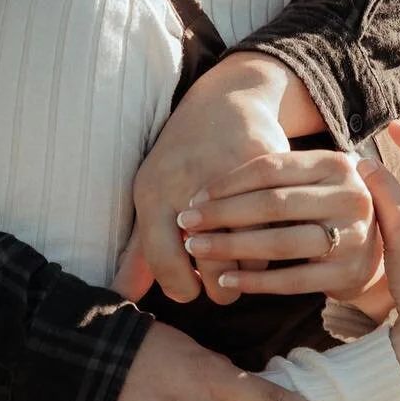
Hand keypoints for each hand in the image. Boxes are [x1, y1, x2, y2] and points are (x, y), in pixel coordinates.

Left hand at [116, 54, 320, 304]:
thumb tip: (123, 296)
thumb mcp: (151, 196)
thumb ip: (139, 251)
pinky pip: (276, 225)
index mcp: (152, 193)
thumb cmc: (180, 162)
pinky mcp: (264, 165)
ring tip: (244, 258)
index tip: (191, 290)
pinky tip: (264, 236)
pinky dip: (272, 240)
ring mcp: (229, 173)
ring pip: (252, 251)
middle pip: (213, 265)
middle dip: (220, 287)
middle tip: (222, 282)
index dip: (181, 289)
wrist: (223, 105)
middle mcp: (187, 183)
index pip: (166, 264)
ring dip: (250, 266)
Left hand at [175, 148, 381, 304]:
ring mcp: (353, 237)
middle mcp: (350, 197)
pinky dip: (255, 280)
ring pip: (280, 243)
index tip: (194, 196)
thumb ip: (273, 179)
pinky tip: (226, 278)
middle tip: (186, 221)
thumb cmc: (324, 206)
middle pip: (272, 205)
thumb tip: (203, 190)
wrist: (379, 245)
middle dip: (222, 215)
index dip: (227, 183)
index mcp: (335, 165)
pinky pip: (292, 280)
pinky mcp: (348, 273)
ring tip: (195, 248)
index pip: (271, 168)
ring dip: (231, 247)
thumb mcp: (310, 180)